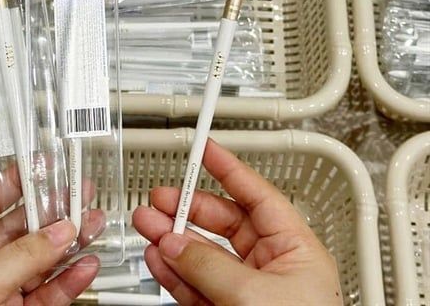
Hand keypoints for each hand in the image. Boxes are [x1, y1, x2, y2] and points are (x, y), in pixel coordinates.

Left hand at [0, 165, 99, 305]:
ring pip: (44, 258)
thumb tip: (59, 232)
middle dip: (53, 209)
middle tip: (79, 191)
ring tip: (93, 223)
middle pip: (22, 227)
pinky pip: (51, 292)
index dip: (15, 181)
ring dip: (71, 240)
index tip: (42, 166)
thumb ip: (19, 258)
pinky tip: (86, 264)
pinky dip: (72, 278)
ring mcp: (3, 292)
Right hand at [133, 139, 342, 305]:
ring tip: (146, 224)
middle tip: (159, 199)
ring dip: (171, 237)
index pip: (255, 194)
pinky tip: (157, 256)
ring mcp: (244, 289)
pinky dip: (172, 271)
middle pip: (221, 222)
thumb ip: (210, 266)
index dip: (228, 168)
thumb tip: (175, 242)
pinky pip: (194, 283)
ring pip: (201, 252)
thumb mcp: (256, 296)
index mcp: (294, 249)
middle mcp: (269, 265)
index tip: (204, 149)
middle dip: (186, 208)